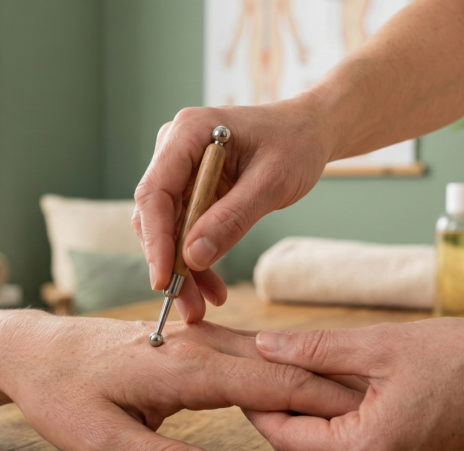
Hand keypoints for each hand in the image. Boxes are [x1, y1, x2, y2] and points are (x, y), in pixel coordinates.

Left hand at [0, 313, 364, 450]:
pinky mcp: (188, 345)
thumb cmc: (62, 395)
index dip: (322, 401)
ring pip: (265, 358)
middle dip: (330, 387)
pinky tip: (299, 385)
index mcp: (186, 367)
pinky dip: (279, 371)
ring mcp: (193, 341)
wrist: (32, 351)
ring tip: (357, 398)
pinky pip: (246, 358)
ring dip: (309, 377)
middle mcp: (197, 346)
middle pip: (279, 365)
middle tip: (384, 408)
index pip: (272, 383)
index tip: (370, 417)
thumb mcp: (104, 441)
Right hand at [132, 99, 333, 321]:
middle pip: (155, 215)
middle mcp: (174, 149)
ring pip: (167, 228)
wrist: (309, 131)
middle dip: (169, 264)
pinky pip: (185, 229)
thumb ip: (232, 218)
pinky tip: (211, 286)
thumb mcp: (271, 182)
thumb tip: (192, 257)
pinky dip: (196, 259)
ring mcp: (180, 169)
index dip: (156, 240)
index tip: (164, 281)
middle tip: (187, 306)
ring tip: (202, 305)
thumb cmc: (295, 144)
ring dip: (183, 269)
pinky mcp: (190, 188)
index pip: (154, 192)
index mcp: (188, 133)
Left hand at [245, 319, 463, 450]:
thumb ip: (316, 348)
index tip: (239, 371)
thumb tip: (264, 345)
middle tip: (255, 376)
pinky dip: (334, 435)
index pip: (285, 436)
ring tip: (286, 382)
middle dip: (274, 416)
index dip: (256, 404)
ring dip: (304, 427)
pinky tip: (330, 400)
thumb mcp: (383, 345)